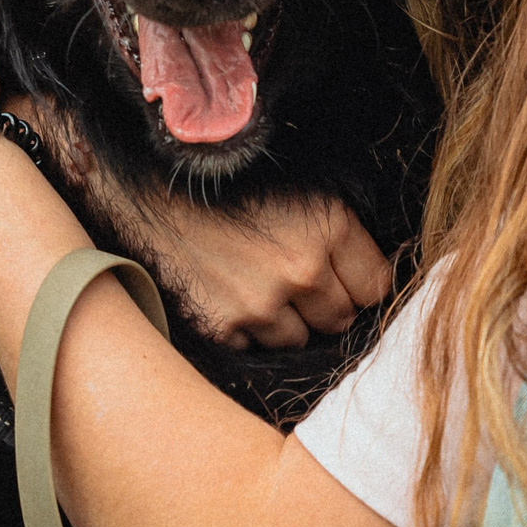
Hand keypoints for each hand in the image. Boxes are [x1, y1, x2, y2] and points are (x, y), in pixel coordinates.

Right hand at [136, 194, 394, 350]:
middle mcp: (300, 270)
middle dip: (325, 303)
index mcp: (328, 226)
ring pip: (300, 338)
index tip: (341, 274)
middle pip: (341, 318)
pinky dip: (247, 327)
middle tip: (295, 279)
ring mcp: (260, 303)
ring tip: (258, 283)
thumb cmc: (229, 181)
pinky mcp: (222, 326)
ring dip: (287, 320)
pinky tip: (229, 292)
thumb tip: (375, 272)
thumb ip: (339, 230)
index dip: (359, 281)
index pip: (376, 287)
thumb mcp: (298, 185)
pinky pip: (255, 345)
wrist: (150, 184)